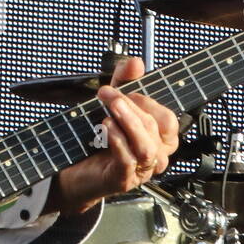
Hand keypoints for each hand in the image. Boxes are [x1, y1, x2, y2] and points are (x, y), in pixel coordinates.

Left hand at [52, 56, 178, 216]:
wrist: (75, 170)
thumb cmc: (100, 139)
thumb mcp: (113, 103)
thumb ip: (125, 81)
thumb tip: (136, 63)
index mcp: (160, 138)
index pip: (168, 119)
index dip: (148, 102)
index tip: (126, 90)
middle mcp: (156, 155)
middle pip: (156, 129)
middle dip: (132, 106)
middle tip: (108, 94)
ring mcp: (141, 170)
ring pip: (146, 147)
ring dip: (127, 123)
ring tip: (108, 110)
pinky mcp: (124, 180)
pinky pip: (128, 160)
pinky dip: (117, 141)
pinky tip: (105, 128)